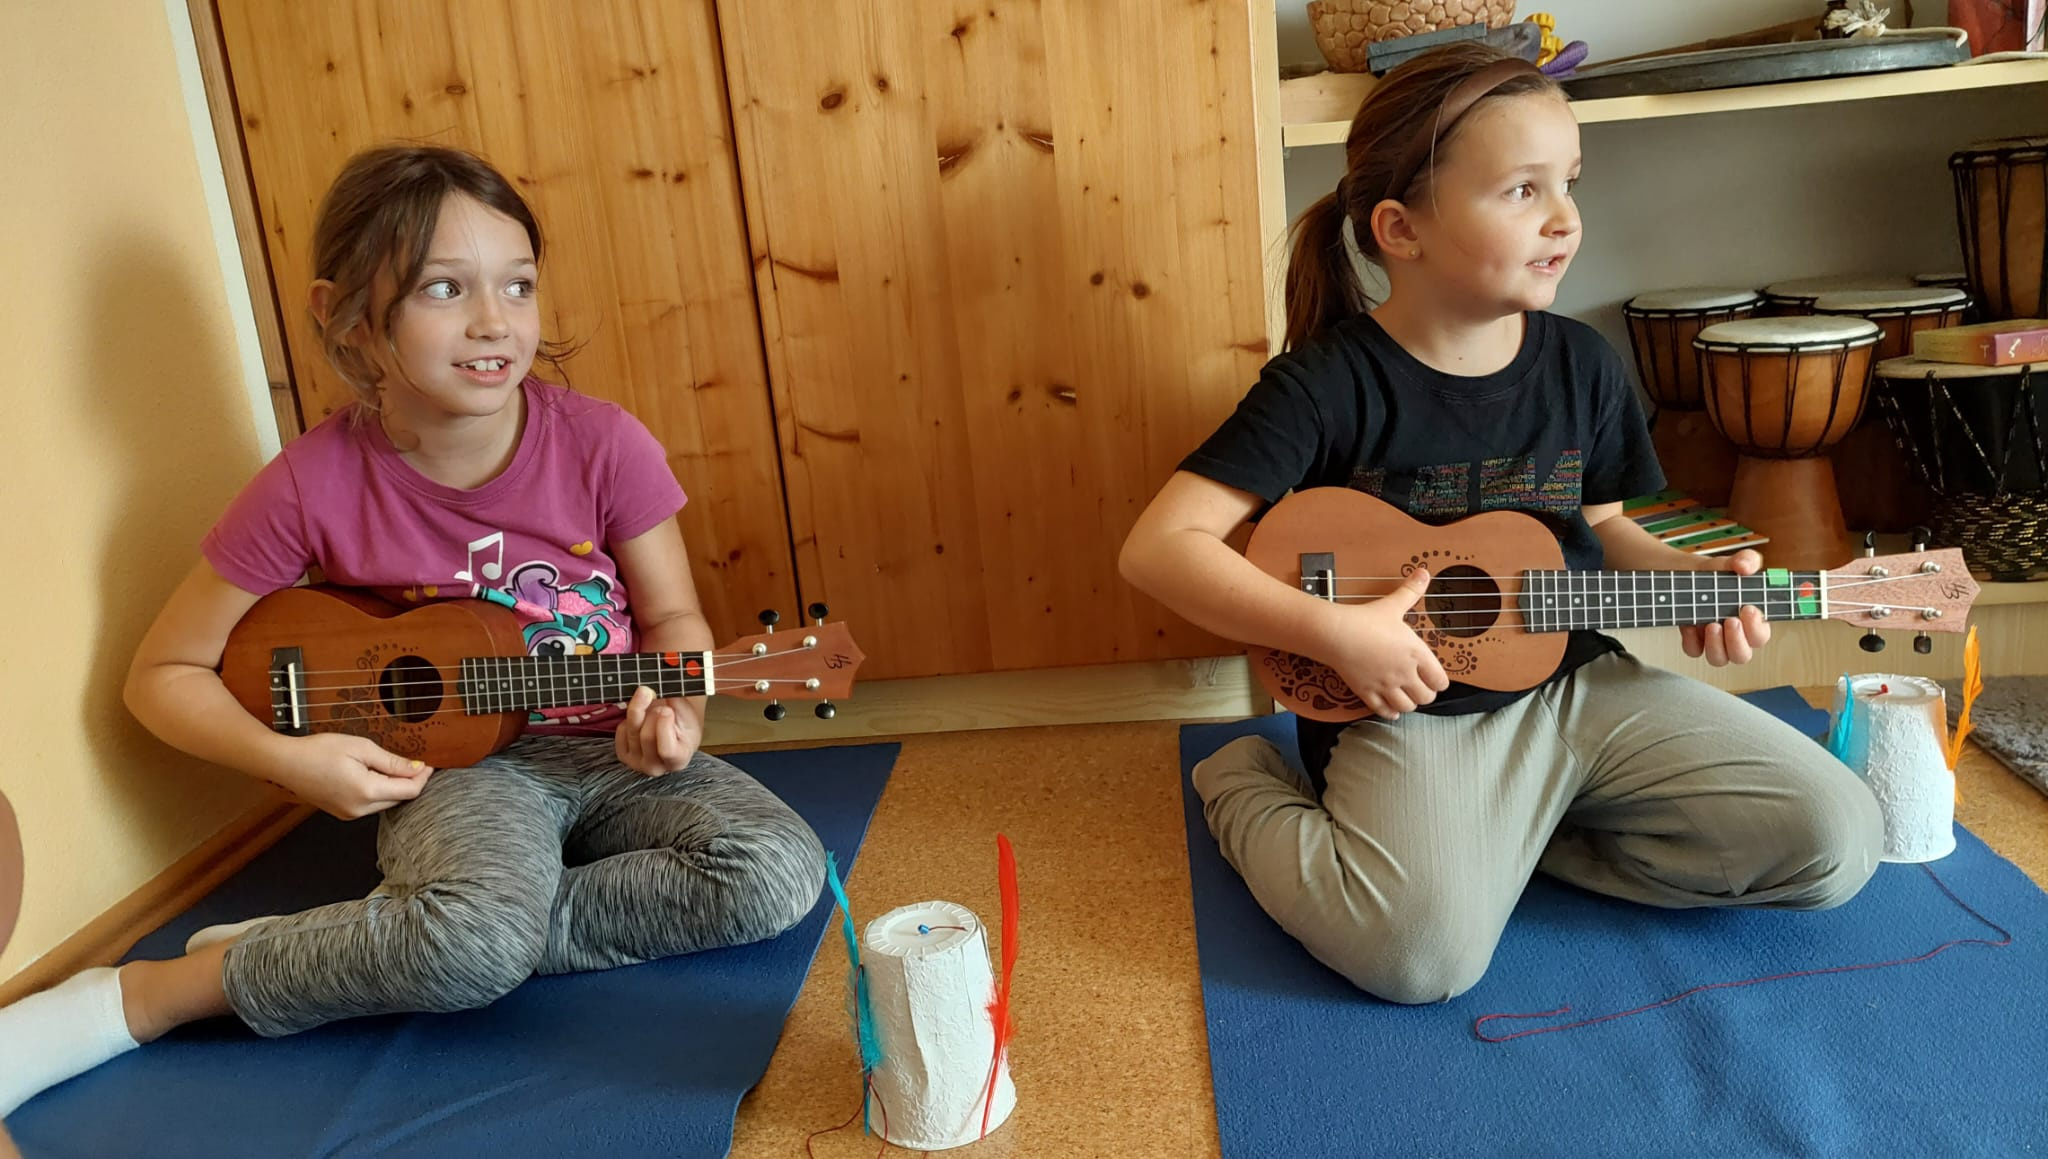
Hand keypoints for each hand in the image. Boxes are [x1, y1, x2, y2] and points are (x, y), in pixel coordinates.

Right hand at [273, 733, 433, 819]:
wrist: (284, 763)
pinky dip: (378, 791)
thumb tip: (416, 768)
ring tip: (389, 766)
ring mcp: (349, 814)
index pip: (409, 791)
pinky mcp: (342, 813)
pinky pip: (370, 804)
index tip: (429, 764)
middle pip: (399, 799)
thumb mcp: (360, 748)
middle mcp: (359, 809)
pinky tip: (372, 775)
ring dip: (394, 787)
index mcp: (367, 791)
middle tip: (413, 762)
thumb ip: (391, 761)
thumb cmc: (318, 750)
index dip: (422, 777)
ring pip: (385, 802)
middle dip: (410, 782)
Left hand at [616, 685, 702, 774]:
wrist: (677, 727)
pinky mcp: (623, 755)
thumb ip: (674, 702)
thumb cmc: (684, 720)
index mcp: (678, 760)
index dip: (665, 727)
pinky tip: (641, 718)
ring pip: (632, 730)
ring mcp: (637, 763)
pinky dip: (629, 719)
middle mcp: (657, 767)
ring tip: (653, 706)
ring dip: (641, 711)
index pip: (667, 750)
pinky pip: (621, 730)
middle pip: (646, 737)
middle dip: (653, 712)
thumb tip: (654, 691)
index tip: (667, 709)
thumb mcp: (686, 711)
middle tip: (661, 703)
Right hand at [1326, 567, 1451, 720]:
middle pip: (1426, 698)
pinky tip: (1389, 707)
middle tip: (1418, 686)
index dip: (1439, 681)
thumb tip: (1424, 571)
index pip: (1440, 681)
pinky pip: (1384, 711)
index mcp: (1416, 653)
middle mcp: (1405, 673)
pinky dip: (1389, 712)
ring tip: (1404, 695)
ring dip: (1408, 704)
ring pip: (1407, 708)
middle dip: (1425, 694)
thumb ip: (1411, 591)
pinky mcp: (1367, 693)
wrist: (1336, 633)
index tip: (1433, 676)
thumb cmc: (1366, 618)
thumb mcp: (1392, 604)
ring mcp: (1385, 685)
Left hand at [1681, 548, 1771, 665]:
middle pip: (1742, 656)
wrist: (1686, 575)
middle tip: (1730, 621)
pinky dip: (1691, 641)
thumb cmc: (1716, 574)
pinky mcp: (1694, 640)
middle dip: (1737, 641)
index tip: (1748, 609)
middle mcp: (1735, 636)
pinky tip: (1690, 624)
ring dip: (1716, 646)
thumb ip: (1746, 560)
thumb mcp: (1733, 563)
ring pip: (1719, 659)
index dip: (1757, 628)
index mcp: (1751, 621)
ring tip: (1711, 625)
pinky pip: (1693, 651)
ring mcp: (1714, 641)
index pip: (1761, 636)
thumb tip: (1745, 566)